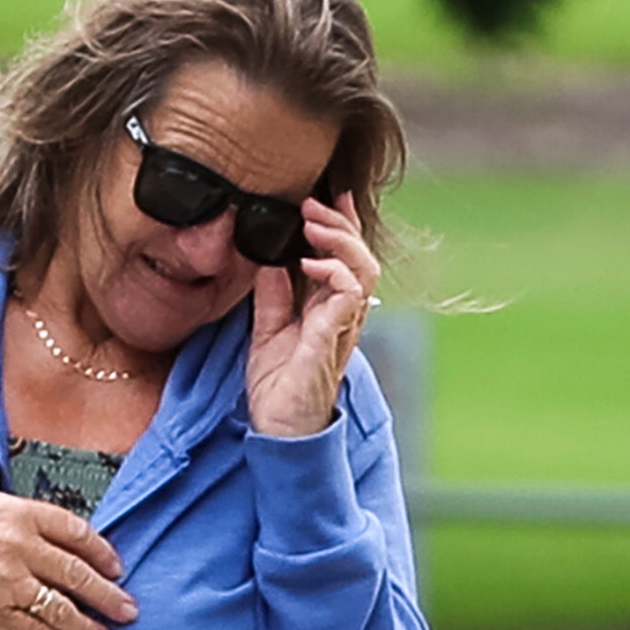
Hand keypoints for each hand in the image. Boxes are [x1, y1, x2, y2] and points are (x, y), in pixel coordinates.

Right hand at [0, 429, 133, 629]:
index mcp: (15, 510)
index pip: (75, 531)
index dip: (101, 552)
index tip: (116, 566)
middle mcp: (17, 545)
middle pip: (76, 573)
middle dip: (107, 595)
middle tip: (127, 609)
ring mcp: (6, 580)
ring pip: (60, 607)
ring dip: (88, 625)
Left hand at [247, 191, 375, 436]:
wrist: (278, 433)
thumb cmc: (278, 389)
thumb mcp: (266, 330)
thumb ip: (272, 295)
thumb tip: (267, 258)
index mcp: (329, 311)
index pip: (346, 260)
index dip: (342, 226)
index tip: (328, 197)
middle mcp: (343, 317)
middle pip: (361, 258)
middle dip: (340, 224)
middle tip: (313, 205)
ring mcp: (341, 329)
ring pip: (363, 271)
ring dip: (339, 241)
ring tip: (312, 226)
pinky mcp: (331, 342)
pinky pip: (348, 297)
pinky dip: (332, 273)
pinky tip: (307, 263)